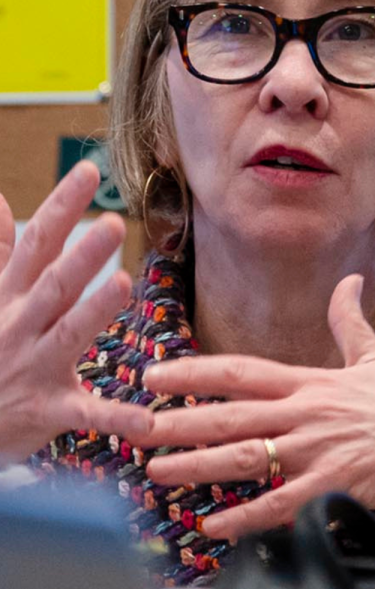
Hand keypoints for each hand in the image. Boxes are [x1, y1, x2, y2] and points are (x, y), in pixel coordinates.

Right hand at [0, 162, 150, 465]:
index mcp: (10, 298)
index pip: (37, 243)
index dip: (62, 206)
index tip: (88, 169)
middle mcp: (21, 326)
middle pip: (53, 284)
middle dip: (81, 254)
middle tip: (114, 222)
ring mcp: (33, 367)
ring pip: (67, 334)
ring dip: (94, 310)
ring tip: (124, 284)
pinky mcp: (47, 410)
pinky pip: (85, 413)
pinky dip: (115, 417)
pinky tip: (148, 420)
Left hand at [134, 274, 374, 539]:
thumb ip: (349, 321)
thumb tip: (348, 280)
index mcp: (312, 382)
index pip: (242, 371)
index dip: (194, 371)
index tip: (153, 374)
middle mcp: (308, 413)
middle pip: (231, 415)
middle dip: (179, 422)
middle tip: (135, 429)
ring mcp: (319, 450)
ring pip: (246, 458)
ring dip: (197, 467)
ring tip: (157, 474)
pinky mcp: (334, 485)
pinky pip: (280, 503)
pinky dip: (244, 518)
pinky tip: (213, 526)